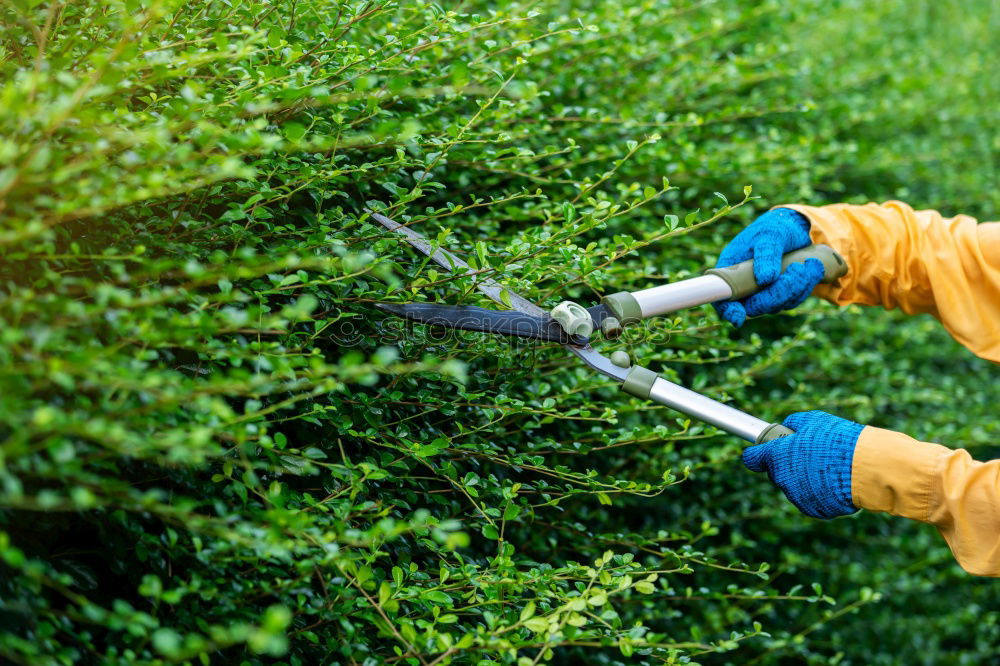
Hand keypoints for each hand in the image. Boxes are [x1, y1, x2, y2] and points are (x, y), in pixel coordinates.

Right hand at [714, 208, 823, 326]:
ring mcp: (763, 293)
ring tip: (808, 262)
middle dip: (777, 294)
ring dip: (797, 286)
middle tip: (795, 269)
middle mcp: (744, 287)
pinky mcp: (782, 294)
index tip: (737, 315)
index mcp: (731, 271)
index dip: (727, 310)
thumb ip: (766, 254)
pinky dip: (806, 284)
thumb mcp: (769, 234)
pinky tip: (813, 266)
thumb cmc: (775, 227)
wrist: (796, 227)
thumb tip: (765, 280)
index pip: (722, 298)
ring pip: (778, 305)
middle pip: (754, 307)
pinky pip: (793, 299)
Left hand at [742, 410, 863, 518]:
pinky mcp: (814, 510)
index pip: (752, 459)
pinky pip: (812, 500)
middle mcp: (782, 479)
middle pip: (777, 473)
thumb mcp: (813, 420)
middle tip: (810, 456)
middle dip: (788, 465)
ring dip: (806, 480)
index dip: (757, 455)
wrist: (865, 467)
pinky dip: (820, 493)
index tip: (760, 454)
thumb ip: (794, 424)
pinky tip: (836, 482)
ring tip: (829, 468)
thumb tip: (787, 428)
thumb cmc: (838, 440)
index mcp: (776, 456)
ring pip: (795, 487)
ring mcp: (797, 497)